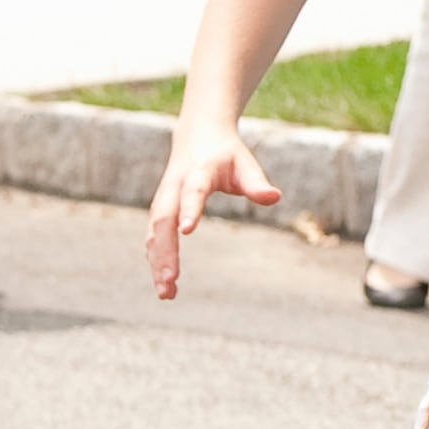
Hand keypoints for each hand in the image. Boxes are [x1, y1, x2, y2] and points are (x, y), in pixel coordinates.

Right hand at [140, 118, 278, 298]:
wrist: (197, 134)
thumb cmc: (226, 154)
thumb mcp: (245, 164)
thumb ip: (256, 183)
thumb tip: (274, 198)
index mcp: (197, 172)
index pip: (192, 191)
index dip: (189, 209)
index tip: (187, 230)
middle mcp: (174, 187)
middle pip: (164, 220)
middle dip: (165, 252)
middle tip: (170, 282)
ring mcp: (163, 200)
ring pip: (154, 233)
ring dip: (157, 263)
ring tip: (167, 294)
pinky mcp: (159, 211)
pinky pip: (154, 238)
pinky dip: (156, 261)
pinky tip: (165, 285)